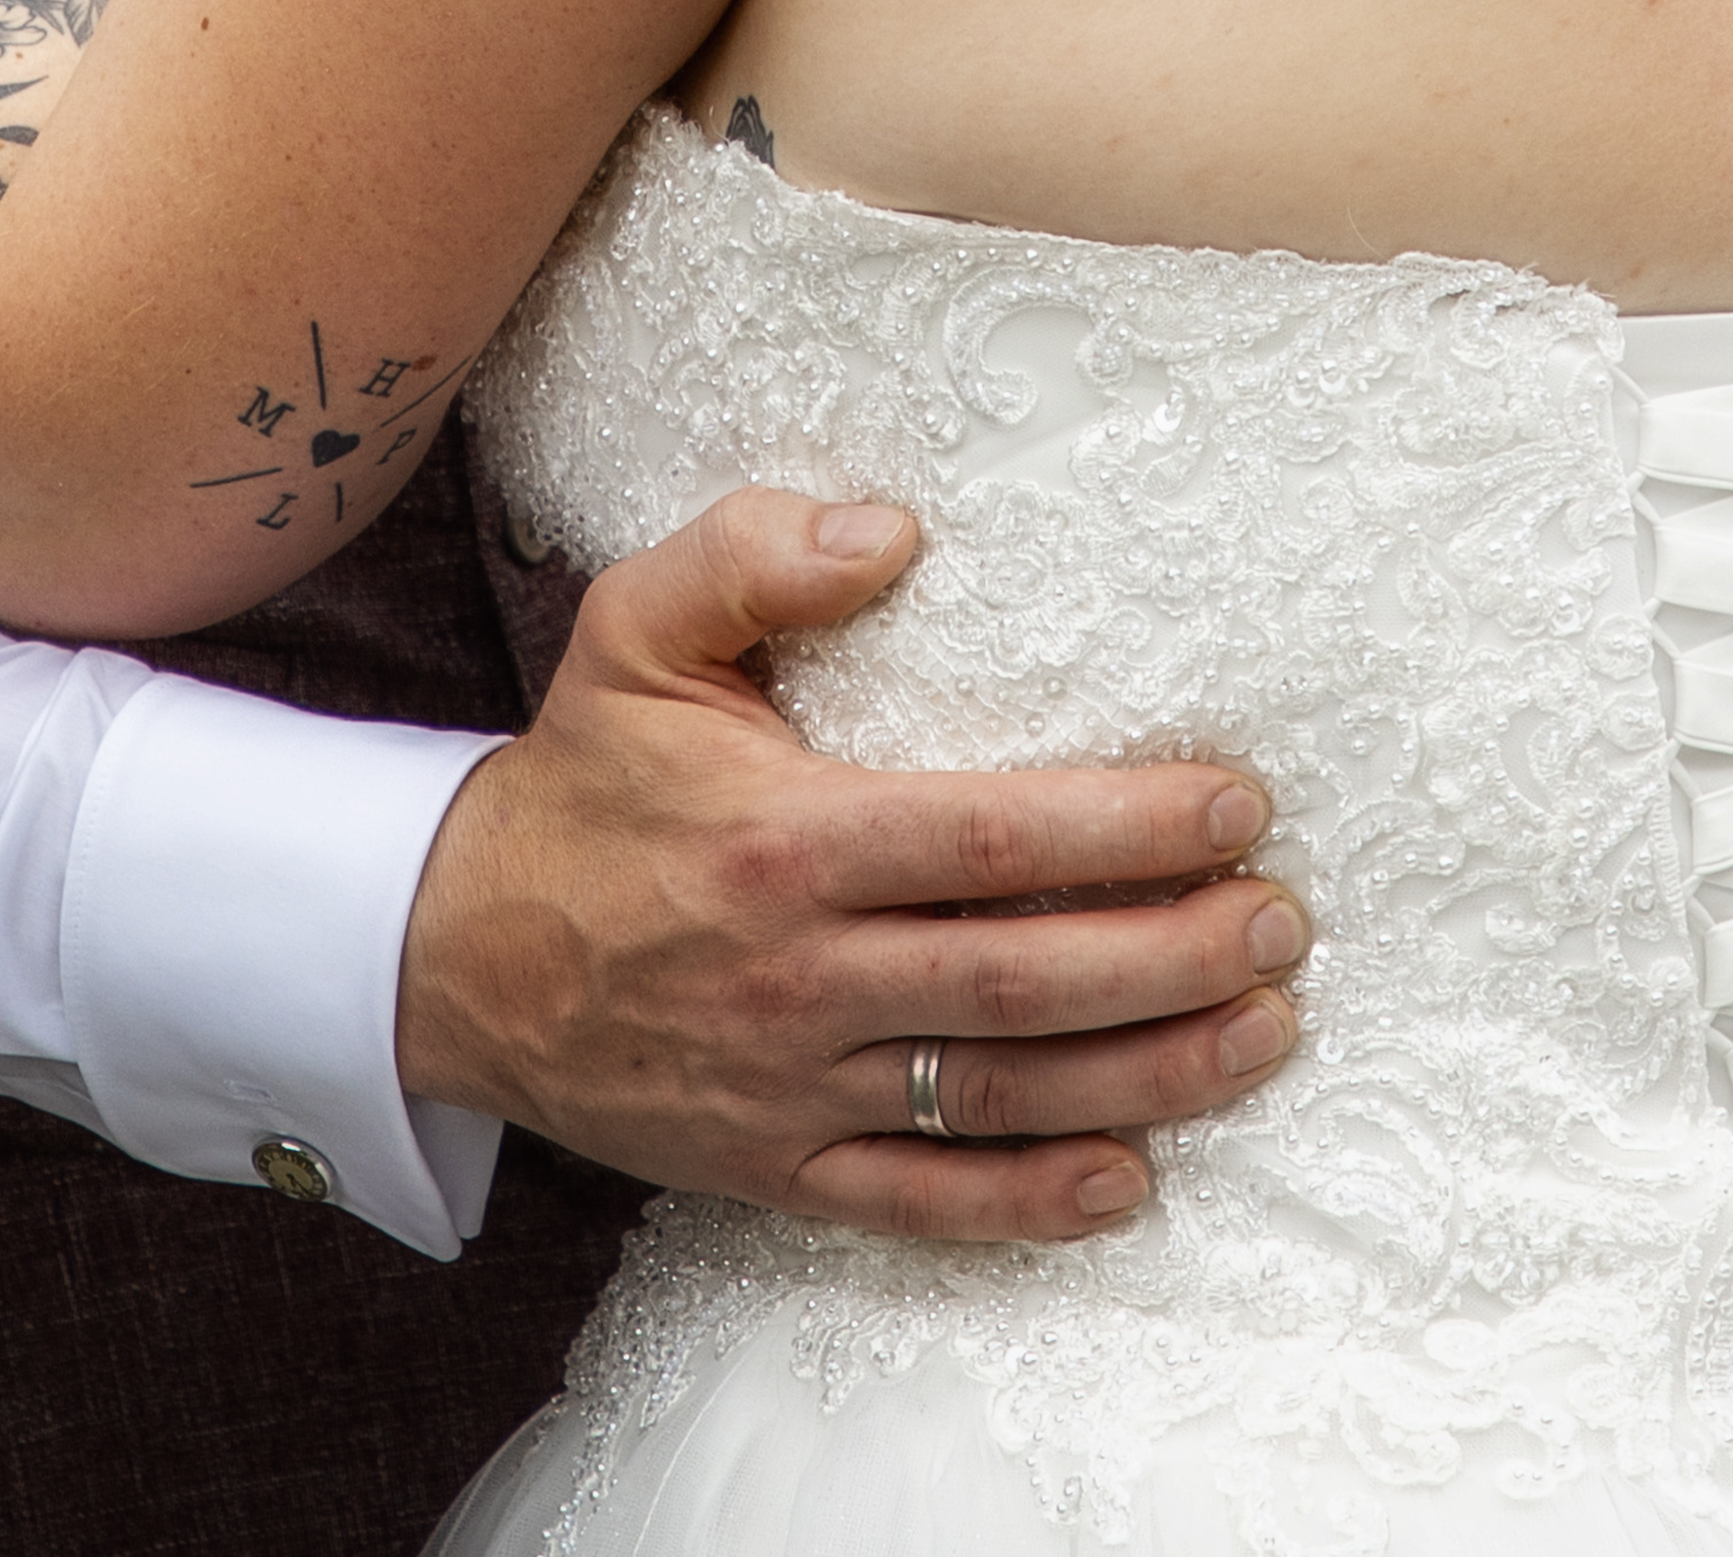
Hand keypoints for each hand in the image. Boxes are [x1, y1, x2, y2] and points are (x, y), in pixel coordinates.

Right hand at [400, 488, 1313, 1242]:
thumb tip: (894, 528)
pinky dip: (1028, 1204)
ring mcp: (789, 1086)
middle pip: (1024, 976)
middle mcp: (798, 974)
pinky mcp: (775, 1168)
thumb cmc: (580, 781)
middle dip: (1175, 954)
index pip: (993, 838)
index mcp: (784, 841)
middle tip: (1283, 922)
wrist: (449, 954)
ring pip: (999, 1093)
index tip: (1237, 806)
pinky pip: (920, 1201)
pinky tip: (1129, 1180)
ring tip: (1262, 1034)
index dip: (1127, 827)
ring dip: (1148, 1074)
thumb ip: (755, 554)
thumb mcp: (634, 629)